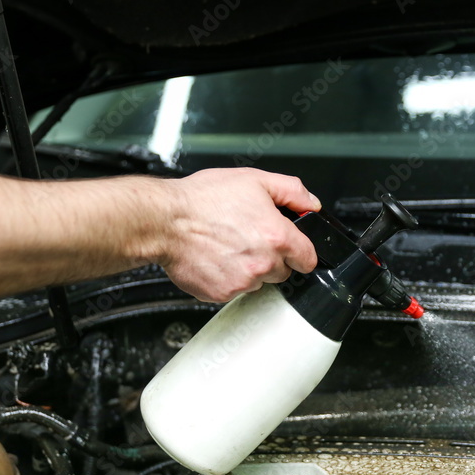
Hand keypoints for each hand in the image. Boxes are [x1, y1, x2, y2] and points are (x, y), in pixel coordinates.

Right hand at [157, 167, 320, 302]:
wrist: (163, 221)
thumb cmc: (202, 200)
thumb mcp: (254, 180)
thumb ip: (292, 191)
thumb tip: (311, 204)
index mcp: (277, 237)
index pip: (308, 259)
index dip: (300, 251)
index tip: (292, 247)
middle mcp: (262, 263)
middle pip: (283, 272)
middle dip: (272, 257)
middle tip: (249, 238)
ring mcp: (242, 282)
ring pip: (258, 281)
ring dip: (249, 268)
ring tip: (228, 245)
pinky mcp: (221, 293)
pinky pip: (234, 290)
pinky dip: (227, 277)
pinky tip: (215, 257)